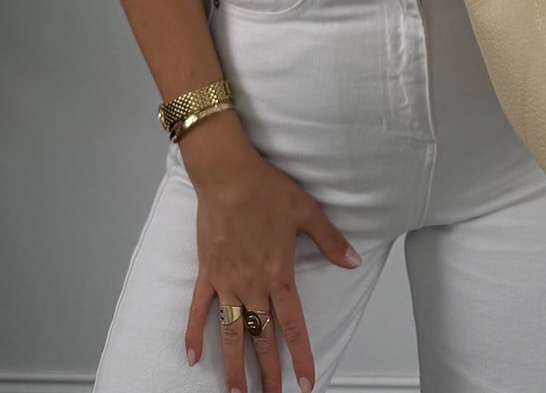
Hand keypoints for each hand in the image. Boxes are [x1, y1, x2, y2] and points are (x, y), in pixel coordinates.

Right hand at [184, 145, 360, 392]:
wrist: (227, 174)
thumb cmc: (266, 189)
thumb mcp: (307, 212)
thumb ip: (330, 241)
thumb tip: (353, 261)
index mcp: (279, 274)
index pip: (292, 326)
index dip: (300, 357)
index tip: (306, 383)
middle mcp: (252, 285)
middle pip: (261, 338)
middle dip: (268, 373)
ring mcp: (227, 282)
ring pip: (231, 333)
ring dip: (234, 365)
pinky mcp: (207, 272)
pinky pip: (198, 309)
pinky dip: (194, 333)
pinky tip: (192, 356)